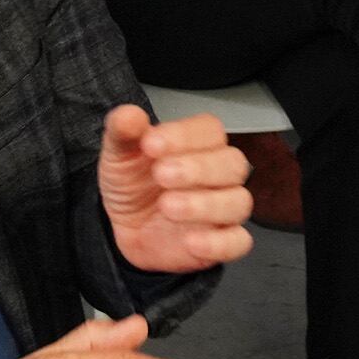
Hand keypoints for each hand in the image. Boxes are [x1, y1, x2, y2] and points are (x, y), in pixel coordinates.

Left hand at [98, 102, 253, 274]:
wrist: (126, 229)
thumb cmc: (134, 185)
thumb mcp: (120, 155)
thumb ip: (123, 132)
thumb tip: (128, 115)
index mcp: (199, 144)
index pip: (209, 130)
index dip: (183, 135)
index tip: (151, 144)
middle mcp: (217, 174)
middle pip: (232, 164)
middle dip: (197, 169)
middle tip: (161, 174)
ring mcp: (223, 209)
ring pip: (238, 202)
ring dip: (205, 204)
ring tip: (168, 206)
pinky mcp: (222, 242)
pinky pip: (237, 242)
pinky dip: (218, 243)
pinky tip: (191, 241)